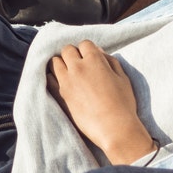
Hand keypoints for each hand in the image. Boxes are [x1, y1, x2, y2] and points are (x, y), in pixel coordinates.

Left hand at [47, 41, 155, 164]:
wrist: (114, 128)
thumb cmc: (123, 103)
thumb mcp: (123, 78)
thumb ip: (110, 62)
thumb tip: (99, 53)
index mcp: (95, 60)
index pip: (84, 44)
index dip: (88, 50)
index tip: (91, 59)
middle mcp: (78, 67)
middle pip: (67, 50)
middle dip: (73, 55)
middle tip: (79, 65)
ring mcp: (66, 81)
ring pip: (55, 62)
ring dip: (61, 64)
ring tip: (68, 73)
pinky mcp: (60, 95)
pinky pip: (49, 79)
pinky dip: (53, 77)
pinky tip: (60, 82)